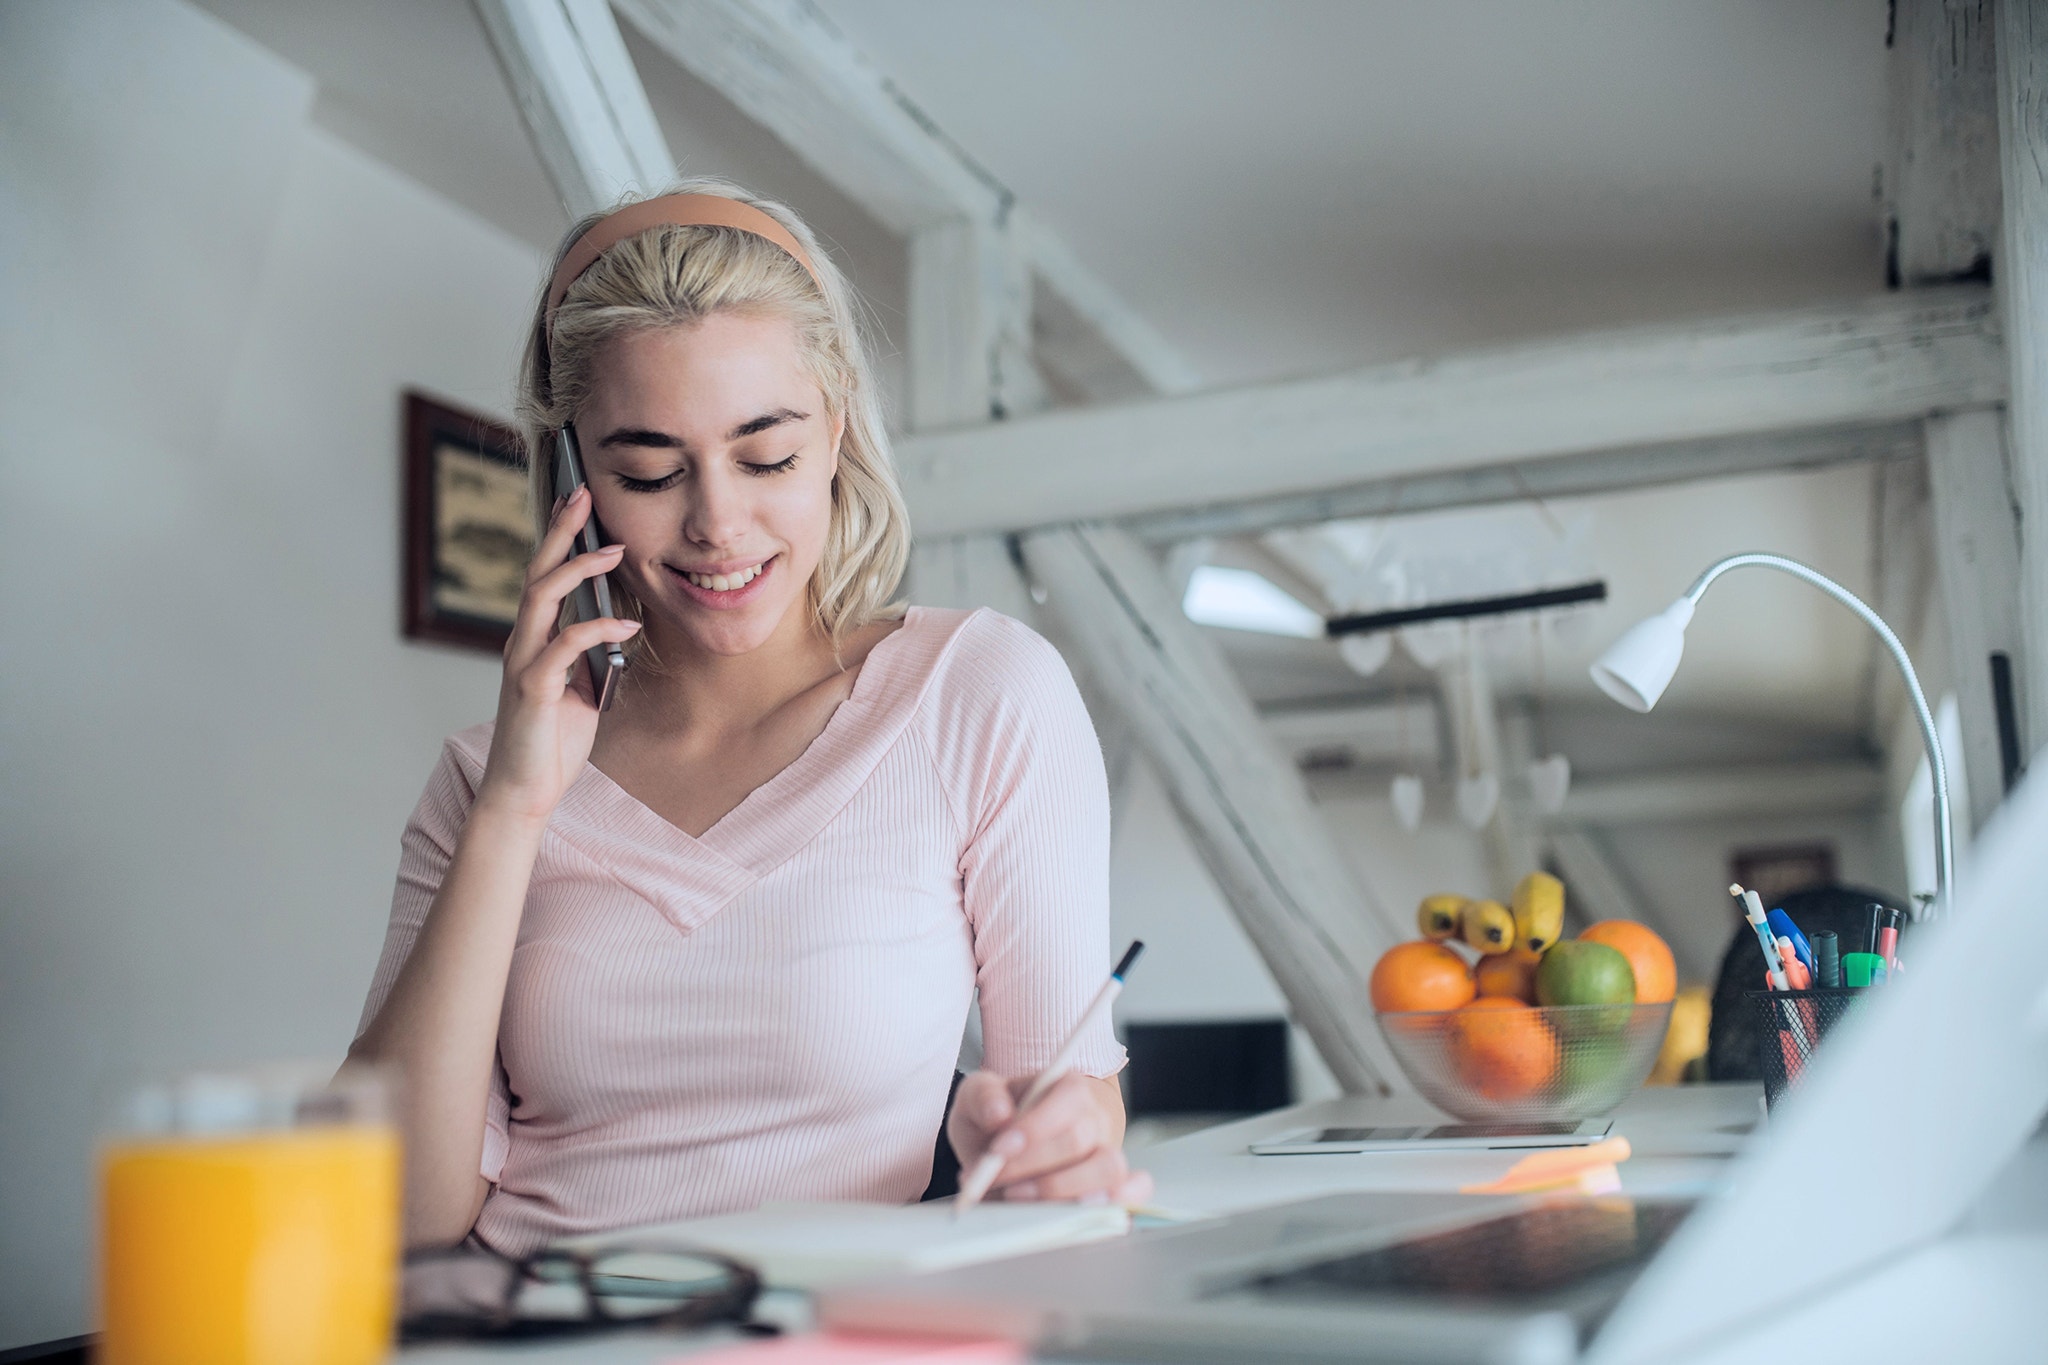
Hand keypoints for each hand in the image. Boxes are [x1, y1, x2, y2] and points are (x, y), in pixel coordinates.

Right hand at [474, 486, 640, 823]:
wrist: (526, 791)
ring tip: (614, 550)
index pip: (544, 576)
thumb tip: (622, 629)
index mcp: (534, 640)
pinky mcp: (532, 688)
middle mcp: (522, 642)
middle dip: (561, 531)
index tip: (578, 501)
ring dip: (579, 569)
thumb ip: (594, 658)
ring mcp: (523, 662)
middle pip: (537, 572)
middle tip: (583, 492)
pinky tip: (627, 623)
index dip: (559, 537)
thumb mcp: (585, 691)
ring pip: (542, 597)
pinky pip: (565, 645)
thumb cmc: (553, 742)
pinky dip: (598, 628)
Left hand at [947, 1070, 1152, 1206]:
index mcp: (1068, 1088)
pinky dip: (1121, 1201)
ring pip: (1108, 1170)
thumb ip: (984, 1097)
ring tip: (1019, 1199)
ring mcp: (1106, 1154)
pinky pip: (1135, 1190)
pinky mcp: (1111, 1186)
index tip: (999, 1149)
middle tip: (994, 1178)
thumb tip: (999, 1115)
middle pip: (1079, 1141)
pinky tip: (1084, 1211)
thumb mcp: (981, 1096)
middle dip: (1033, 1165)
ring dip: (1061, 1190)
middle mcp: (1095, 1120)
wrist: (1018, 1142)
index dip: (1035, 1127)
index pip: (1067, 1100)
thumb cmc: (1003, 1118)